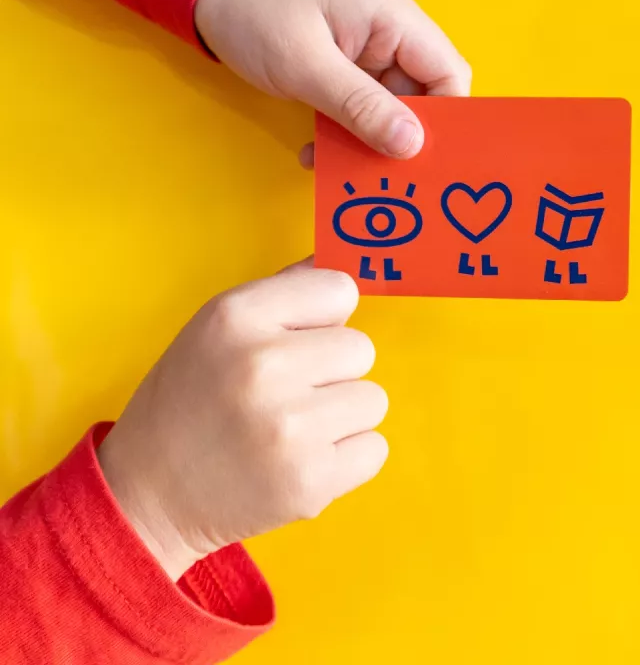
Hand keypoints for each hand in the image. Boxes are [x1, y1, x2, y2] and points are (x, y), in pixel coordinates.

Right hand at [97, 258, 389, 579]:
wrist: (149, 497)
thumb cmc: (190, 404)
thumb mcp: (217, 332)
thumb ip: (285, 294)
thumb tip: (348, 257)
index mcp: (235, 317)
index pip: (339, 290)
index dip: (324, 319)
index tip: (297, 343)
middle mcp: (263, 365)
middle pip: (361, 348)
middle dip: (332, 373)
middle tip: (284, 397)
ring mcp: (289, 426)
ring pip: (373, 399)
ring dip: (341, 418)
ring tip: (289, 432)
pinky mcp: (311, 480)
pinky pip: (374, 448)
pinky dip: (346, 459)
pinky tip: (299, 463)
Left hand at [193, 0, 471, 165]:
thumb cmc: (251, 6)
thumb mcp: (304, 63)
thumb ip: (360, 106)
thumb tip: (411, 146)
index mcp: (392, 17)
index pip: (449, 74)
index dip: (447, 119)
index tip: (426, 159)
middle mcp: (388, 31)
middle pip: (423, 96)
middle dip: (404, 138)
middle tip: (384, 175)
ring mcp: (366, 49)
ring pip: (390, 107)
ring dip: (369, 141)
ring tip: (341, 168)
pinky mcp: (343, 64)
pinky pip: (362, 106)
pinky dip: (346, 132)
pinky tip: (319, 151)